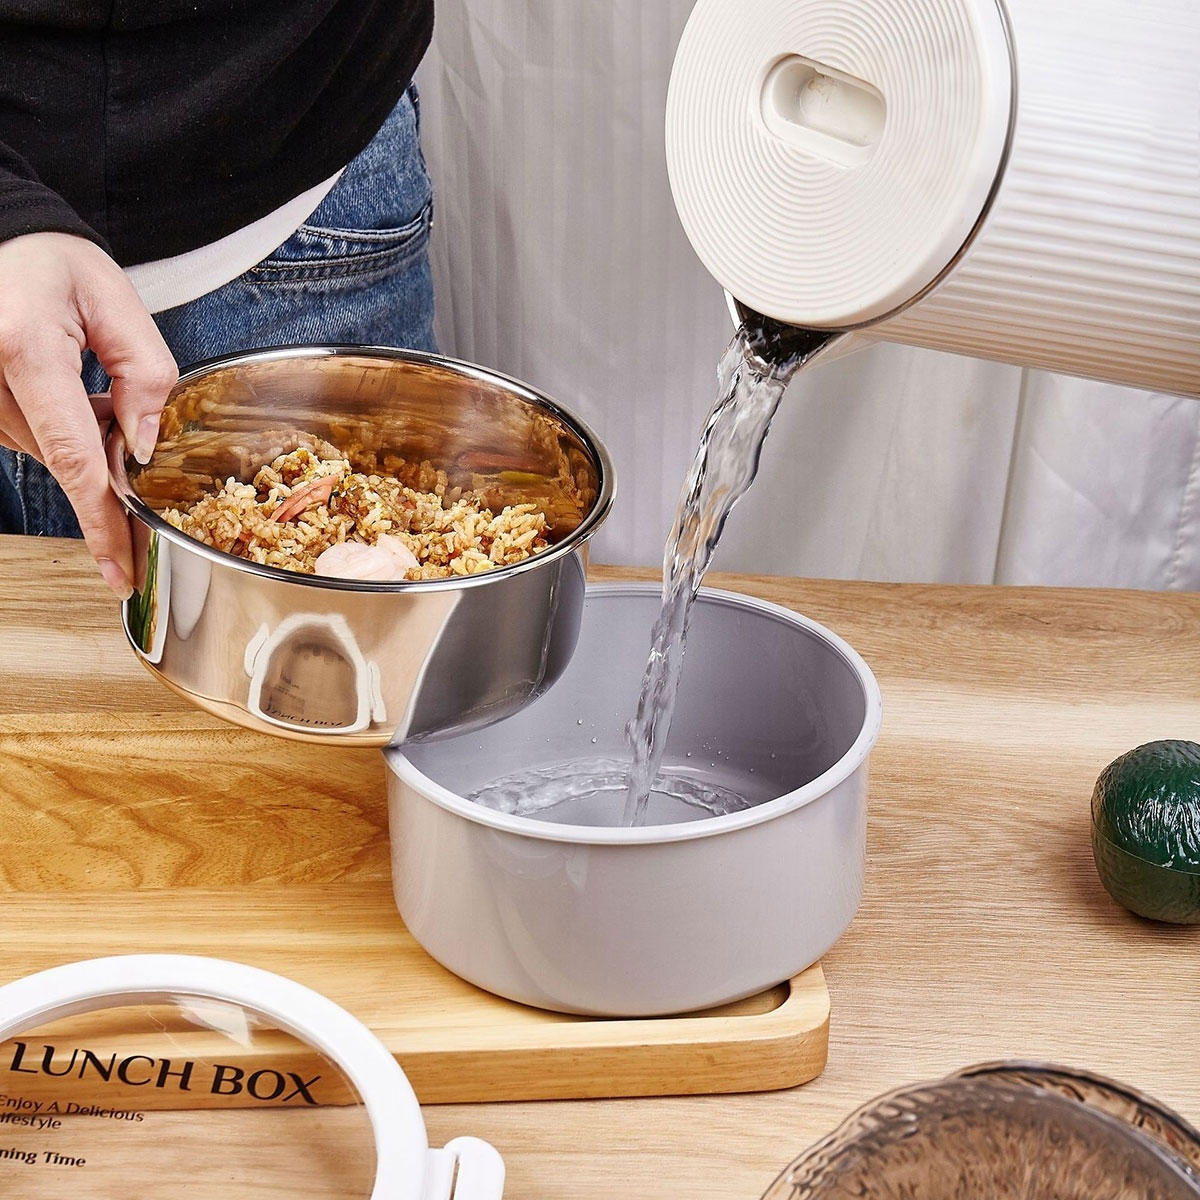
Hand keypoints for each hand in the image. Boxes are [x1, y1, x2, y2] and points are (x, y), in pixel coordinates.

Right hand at [0, 232, 176, 597]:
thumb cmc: (49, 261)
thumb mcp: (114, 301)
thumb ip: (144, 374)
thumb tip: (141, 447)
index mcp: (23, 349)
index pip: (72, 457)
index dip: (101, 522)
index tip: (121, 569)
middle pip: (64, 460)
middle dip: (105, 461)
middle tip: (121, 410)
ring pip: (48, 453)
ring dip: (82, 437)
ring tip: (86, 382)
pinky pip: (31, 437)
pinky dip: (60, 426)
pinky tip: (65, 390)